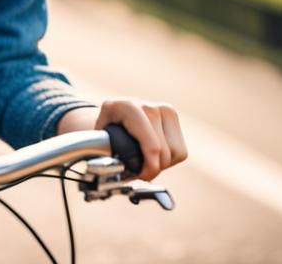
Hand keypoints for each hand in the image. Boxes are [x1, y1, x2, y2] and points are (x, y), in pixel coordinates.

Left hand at [57, 97, 186, 181]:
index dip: (149, 168)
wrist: (111, 117)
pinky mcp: (171, 114)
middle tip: (139, 171)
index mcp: (127, 108)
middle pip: (165, 153)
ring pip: (176, 153)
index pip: (152, 146)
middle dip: (153, 168)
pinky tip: (155, 155)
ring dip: (163, 164)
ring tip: (146, 161)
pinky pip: (181, 150)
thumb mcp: (101, 144)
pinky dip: (170, 160)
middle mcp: (147, 105)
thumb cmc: (104, 134)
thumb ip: (108, 157)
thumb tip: (119, 174)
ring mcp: (161, 107)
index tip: (139, 176)